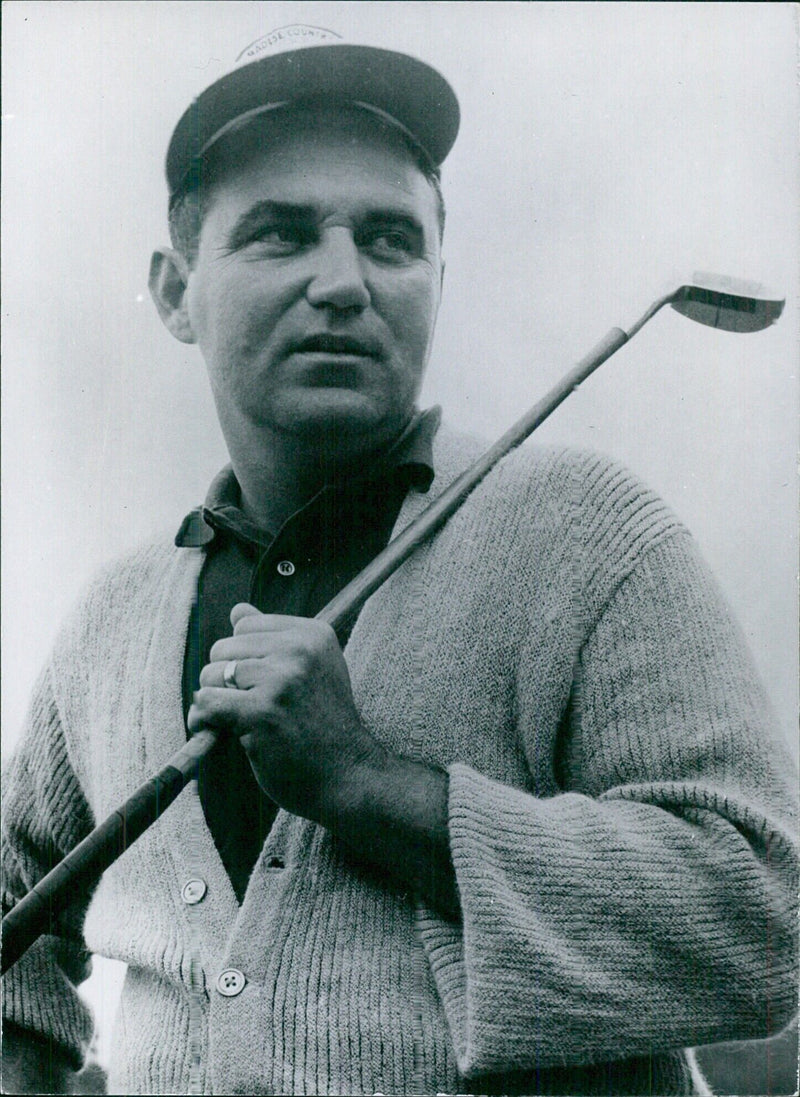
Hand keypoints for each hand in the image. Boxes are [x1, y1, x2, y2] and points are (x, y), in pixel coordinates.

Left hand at [188, 604, 384, 821]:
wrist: (348, 775)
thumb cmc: (325, 727)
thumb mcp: (312, 670)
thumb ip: (274, 639)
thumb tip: (237, 609)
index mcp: (313, 634)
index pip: (246, 625)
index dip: (245, 657)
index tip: (263, 685)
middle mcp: (300, 650)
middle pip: (225, 647)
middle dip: (227, 679)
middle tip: (252, 707)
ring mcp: (281, 679)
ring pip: (211, 674)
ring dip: (217, 701)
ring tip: (243, 721)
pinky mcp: (262, 711)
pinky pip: (206, 702)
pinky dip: (205, 720)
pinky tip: (223, 732)